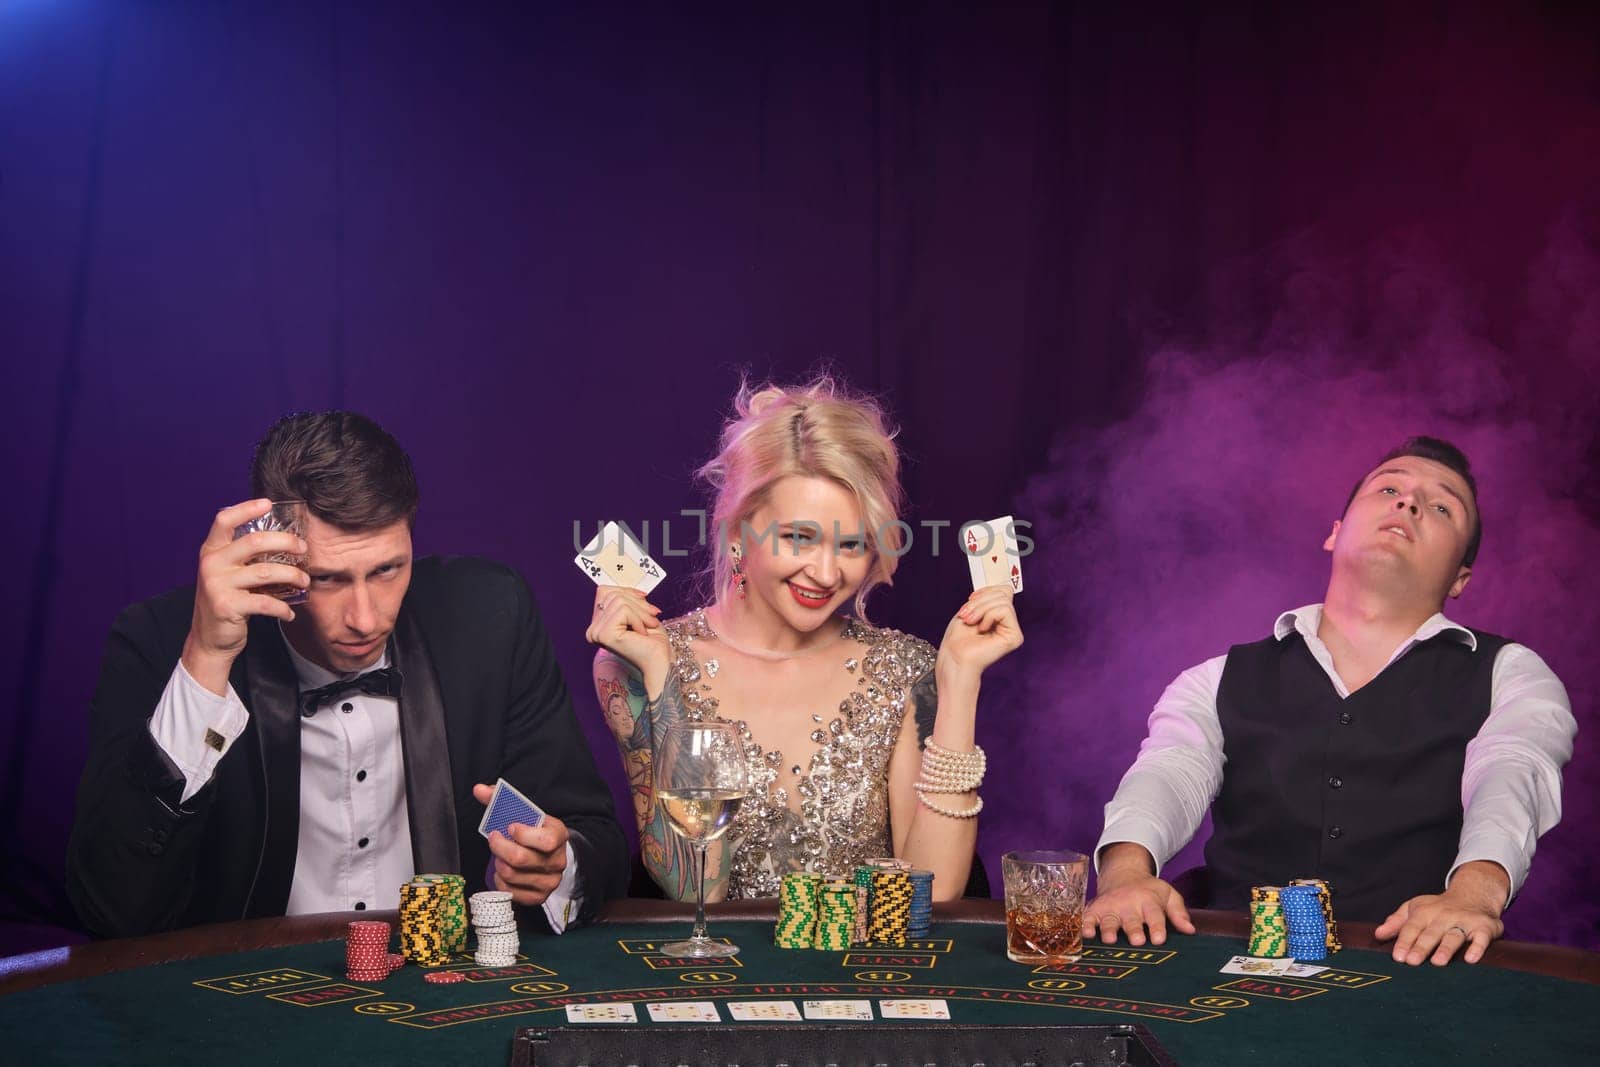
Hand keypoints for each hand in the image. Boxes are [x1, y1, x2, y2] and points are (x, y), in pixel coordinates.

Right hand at [181, 499, 308, 694]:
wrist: (210, 639)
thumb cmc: (227, 600)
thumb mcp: (228, 573)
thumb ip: (244, 556)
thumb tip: (285, 540)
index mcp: (211, 551)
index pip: (224, 521)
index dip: (246, 508)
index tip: (268, 504)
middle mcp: (212, 564)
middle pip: (255, 541)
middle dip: (286, 542)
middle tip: (303, 549)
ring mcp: (218, 585)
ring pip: (266, 572)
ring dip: (293, 576)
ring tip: (304, 581)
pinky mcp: (227, 606)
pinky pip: (266, 602)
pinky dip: (283, 608)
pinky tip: (290, 612)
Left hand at [473, 782, 571, 906]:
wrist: (551, 854)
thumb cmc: (535, 831)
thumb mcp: (525, 813)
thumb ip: (501, 800)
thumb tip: (479, 789)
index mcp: (559, 836)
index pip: (545, 840)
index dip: (523, 834)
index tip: (510, 827)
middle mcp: (557, 861)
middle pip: (520, 858)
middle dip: (500, 847)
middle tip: (494, 839)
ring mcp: (549, 881)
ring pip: (512, 875)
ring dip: (499, 864)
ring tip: (499, 856)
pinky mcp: (538, 896)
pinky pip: (511, 892)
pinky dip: (500, 881)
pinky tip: (502, 871)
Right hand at [584, 587, 670, 697]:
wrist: (661, 662)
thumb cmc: (653, 641)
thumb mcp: (639, 612)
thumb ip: (627, 598)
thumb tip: (624, 582)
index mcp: (598, 624)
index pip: (605, 591)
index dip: (627, 591)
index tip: (645, 599)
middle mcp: (593, 629)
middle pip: (613, 594)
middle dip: (638, 603)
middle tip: (651, 618)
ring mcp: (596, 632)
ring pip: (619, 601)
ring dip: (640, 612)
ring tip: (647, 627)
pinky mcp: (604, 634)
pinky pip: (623, 610)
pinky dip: (638, 619)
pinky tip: (641, 633)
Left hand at [935, 585, 1022, 683]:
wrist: (954, 657)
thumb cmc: (958, 638)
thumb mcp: (971, 609)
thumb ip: (989, 598)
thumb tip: (1003, 588)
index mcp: (999, 617)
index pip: (1003, 591)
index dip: (986, 591)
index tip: (970, 600)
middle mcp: (1008, 624)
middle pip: (1003, 594)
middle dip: (980, 601)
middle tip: (967, 615)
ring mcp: (1013, 631)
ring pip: (1003, 601)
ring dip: (980, 608)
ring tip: (971, 621)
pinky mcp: (1015, 637)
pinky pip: (1005, 610)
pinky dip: (988, 615)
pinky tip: (982, 628)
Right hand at [1082, 843, 1194, 946]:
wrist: (1122, 873)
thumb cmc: (1148, 890)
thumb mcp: (1168, 894)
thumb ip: (1178, 912)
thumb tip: (1190, 930)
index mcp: (1148, 901)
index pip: (1154, 914)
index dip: (1157, 927)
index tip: (1159, 939)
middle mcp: (1128, 904)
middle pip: (1131, 919)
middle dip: (1133, 930)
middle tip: (1136, 940)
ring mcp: (1110, 907)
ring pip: (1109, 920)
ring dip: (1109, 929)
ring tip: (1110, 939)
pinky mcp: (1096, 909)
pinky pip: (1088, 917)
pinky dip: (1086, 925)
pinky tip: (1086, 933)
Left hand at [1374, 861, 1507, 965]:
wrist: (1473, 894)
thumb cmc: (1438, 908)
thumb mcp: (1415, 909)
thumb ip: (1397, 922)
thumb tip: (1377, 934)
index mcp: (1424, 912)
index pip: (1411, 928)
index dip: (1404, 942)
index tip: (1398, 957)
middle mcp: (1444, 916)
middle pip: (1431, 933)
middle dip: (1421, 947)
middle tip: (1412, 962)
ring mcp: (1464, 921)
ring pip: (1454, 936)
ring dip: (1446, 948)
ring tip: (1438, 962)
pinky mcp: (1484, 927)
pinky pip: (1481, 938)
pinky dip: (1477, 948)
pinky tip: (1470, 959)